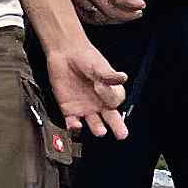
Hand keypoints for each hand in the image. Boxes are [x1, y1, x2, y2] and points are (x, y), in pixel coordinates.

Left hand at [44, 28, 127, 142]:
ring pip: (94, 123)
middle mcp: (99, 103)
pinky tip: (76, 126)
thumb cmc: (85, 57)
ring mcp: (85, 108)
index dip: (114, 101)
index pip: (116, 103)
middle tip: (121, 133)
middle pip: (110, 119)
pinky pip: (72, 123)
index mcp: (110, 93)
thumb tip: (122, 77)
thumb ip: (108, 75)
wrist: (65, 53)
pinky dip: (74, 127)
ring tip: (100, 131)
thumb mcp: (99, 65)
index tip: (111, 98)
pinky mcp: (69, 110)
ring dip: (97, 128)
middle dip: (117, 127)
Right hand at [65, 0, 145, 25]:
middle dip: (128, 15)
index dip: (133, 4)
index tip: (142, 4)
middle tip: (138, 12)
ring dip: (116, 19)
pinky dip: (102, 20)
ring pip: (100, 17)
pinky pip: (88, 18)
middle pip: (110, 10)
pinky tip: (111, 16)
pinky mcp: (71, 1)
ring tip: (127, 15)